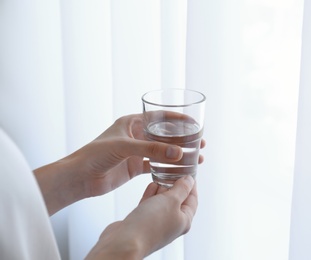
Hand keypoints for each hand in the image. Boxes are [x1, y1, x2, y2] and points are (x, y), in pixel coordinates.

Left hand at [34, 114, 204, 214]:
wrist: (79, 177)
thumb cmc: (95, 154)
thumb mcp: (124, 147)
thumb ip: (151, 149)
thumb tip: (178, 152)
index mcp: (132, 123)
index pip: (159, 117)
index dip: (177, 119)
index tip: (194, 123)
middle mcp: (136, 136)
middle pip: (165, 135)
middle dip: (182, 138)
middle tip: (200, 143)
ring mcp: (136, 152)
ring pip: (163, 151)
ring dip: (178, 154)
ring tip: (196, 158)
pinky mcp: (135, 167)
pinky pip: (156, 166)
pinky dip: (168, 168)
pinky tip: (180, 171)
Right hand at [85, 176, 197, 259]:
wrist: (124, 242)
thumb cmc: (150, 224)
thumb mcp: (171, 200)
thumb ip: (181, 188)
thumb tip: (189, 180)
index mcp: (184, 220)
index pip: (192, 199)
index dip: (191, 184)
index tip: (188, 172)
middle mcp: (171, 223)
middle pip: (177, 200)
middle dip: (175, 185)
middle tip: (173, 170)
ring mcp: (156, 223)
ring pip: (162, 202)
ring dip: (162, 189)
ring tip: (162, 175)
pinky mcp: (142, 222)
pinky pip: (149, 205)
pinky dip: (151, 195)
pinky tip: (151, 185)